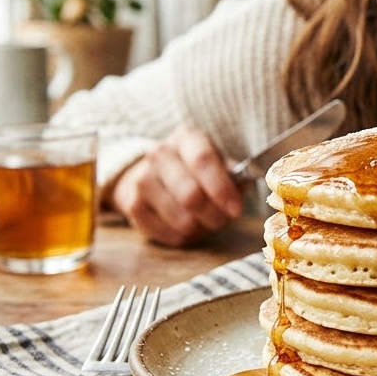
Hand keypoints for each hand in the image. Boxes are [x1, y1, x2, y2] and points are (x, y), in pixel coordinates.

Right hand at [109, 126, 244, 246]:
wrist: (149, 174)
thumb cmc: (193, 170)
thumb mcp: (216, 162)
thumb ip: (233, 174)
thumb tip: (244, 186)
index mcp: (186, 138)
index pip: (203, 160)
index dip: (221, 188)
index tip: (236, 209)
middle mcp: (160, 154)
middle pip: (191, 194)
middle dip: (215, 215)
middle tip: (224, 220)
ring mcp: (142, 179)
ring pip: (180, 218)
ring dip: (201, 228)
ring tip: (206, 222)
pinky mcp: (132, 205)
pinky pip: (167, 234)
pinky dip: (184, 237)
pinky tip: (188, 227)